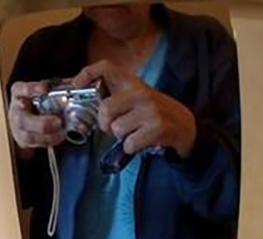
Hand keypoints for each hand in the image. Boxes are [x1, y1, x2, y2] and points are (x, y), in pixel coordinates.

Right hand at [8, 81, 65, 149]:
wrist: (29, 116)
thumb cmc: (40, 101)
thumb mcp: (47, 89)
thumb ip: (60, 86)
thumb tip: (80, 82)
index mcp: (19, 93)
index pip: (21, 90)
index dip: (31, 89)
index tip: (44, 88)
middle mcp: (15, 110)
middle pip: (22, 119)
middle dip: (41, 124)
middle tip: (58, 122)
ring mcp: (17, 127)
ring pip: (27, 136)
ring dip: (46, 137)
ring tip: (62, 133)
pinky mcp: (22, 140)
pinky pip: (33, 144)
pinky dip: (47, 142)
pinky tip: (58, 138)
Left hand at [73, 60, 196, 157]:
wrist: (185, 126)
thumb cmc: (153, 114)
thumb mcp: (134, 99)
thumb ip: (114, 98)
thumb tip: (85, 103)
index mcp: (133, 84)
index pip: (107, 67)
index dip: (88, 73)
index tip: (76, 85)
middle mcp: (141, 93)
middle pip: (105, 108)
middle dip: (105, 123)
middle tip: (114, 126)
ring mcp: (150, 110)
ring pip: (116, 129)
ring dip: (121, 137)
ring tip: (134, 132)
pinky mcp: (157, 127)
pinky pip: (129, 143)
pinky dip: (131, 147)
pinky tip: (142, 140)